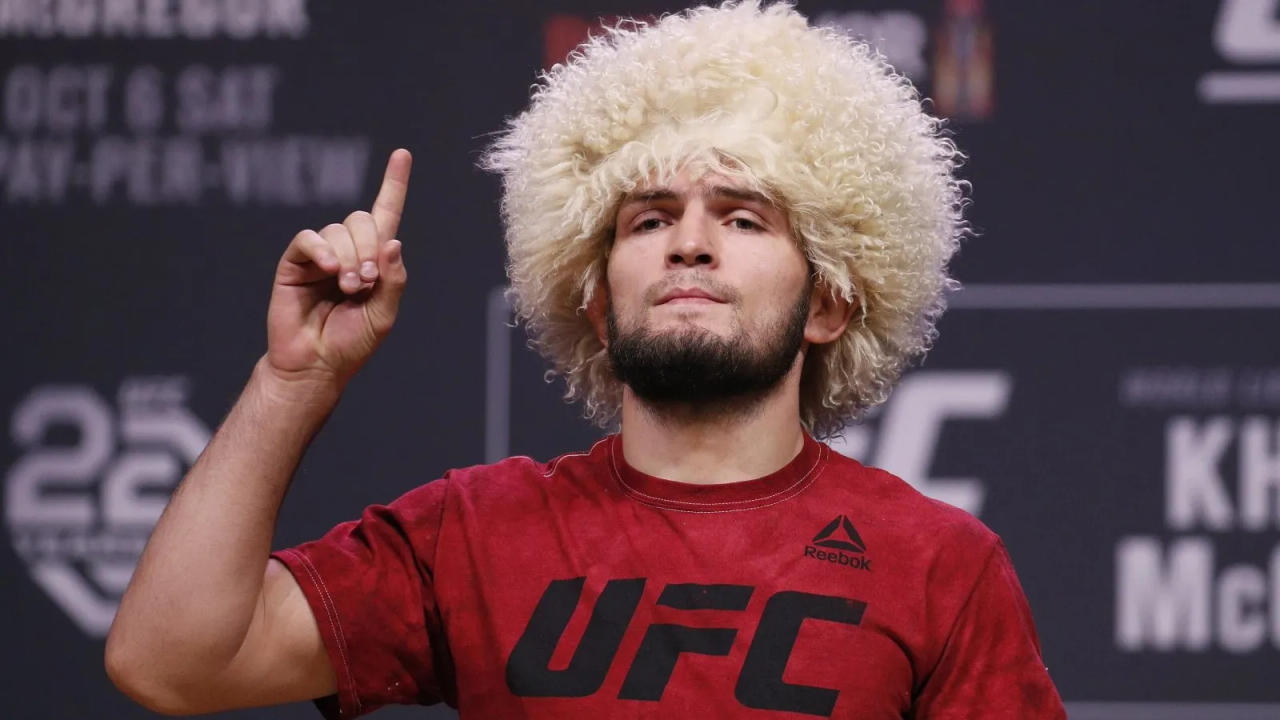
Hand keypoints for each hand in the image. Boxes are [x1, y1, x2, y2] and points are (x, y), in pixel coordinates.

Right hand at [263, 148, 411, 388]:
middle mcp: (347, 250)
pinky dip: (322, 250)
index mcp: (373, 259)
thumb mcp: (383, 314)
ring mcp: (320, 254)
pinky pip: (309, 239)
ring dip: (350, 258)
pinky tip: (330, 270)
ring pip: (338, 231)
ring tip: (348, 289)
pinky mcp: (294, 262)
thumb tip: (393, 242)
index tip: (403, 154)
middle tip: (367, 282)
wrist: (316, 364)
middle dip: (369, 248)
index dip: (394, 184)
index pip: (385, 214)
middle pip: (361, 220)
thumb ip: (393, 280)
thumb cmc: (351, 342)